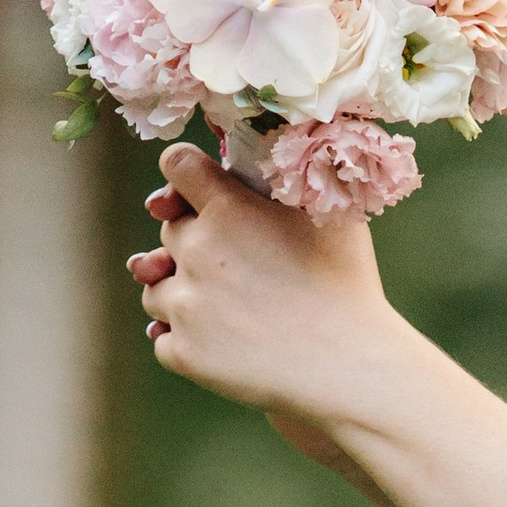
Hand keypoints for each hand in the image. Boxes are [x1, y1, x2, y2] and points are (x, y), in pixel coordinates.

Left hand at [124, 143, 404, 426]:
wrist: (349, 368)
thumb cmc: (349, 286)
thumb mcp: (335, 214)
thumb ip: (298, 176)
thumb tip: (289, 138)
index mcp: (228, 209)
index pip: (176, 166)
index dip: (185, 177)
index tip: (196, 193)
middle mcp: (196, 251)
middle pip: (168, 233)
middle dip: (193, 245)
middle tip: (237, 268)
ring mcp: (185, 305)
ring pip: (156, 288)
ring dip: (183, 295)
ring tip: (230, 311)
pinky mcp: (183, 353)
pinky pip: (164, 339)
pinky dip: (187, 342)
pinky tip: (224, 344)